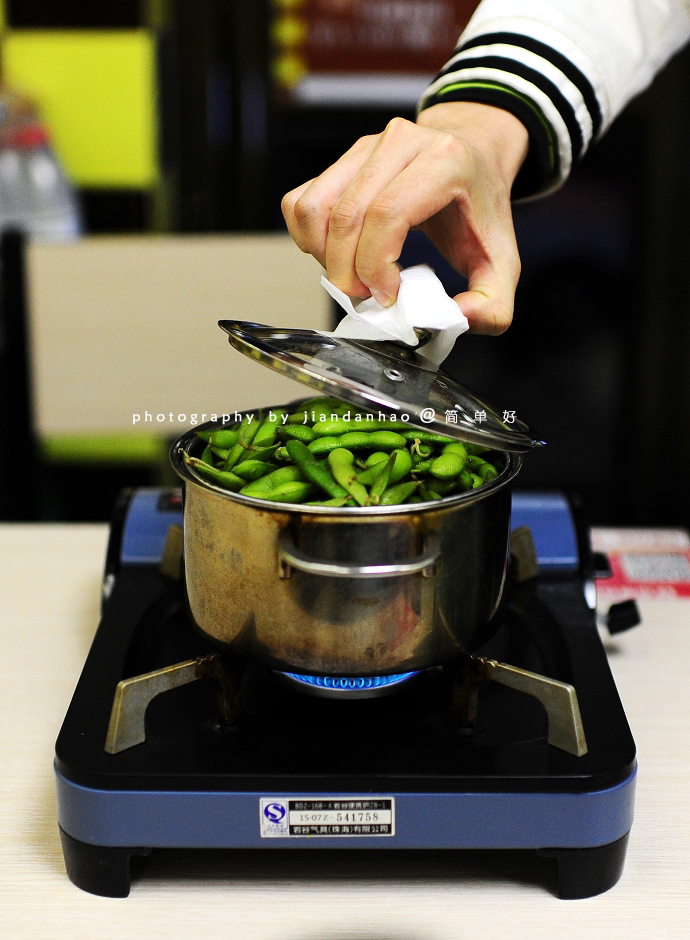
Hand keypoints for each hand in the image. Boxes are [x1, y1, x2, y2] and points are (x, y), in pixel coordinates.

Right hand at [281, 102, 527, 333]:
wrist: (472, 156)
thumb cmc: (480, 209)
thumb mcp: (503, 262)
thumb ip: (493, 306)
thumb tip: (458, 320)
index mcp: (444, 161)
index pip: (387, 214)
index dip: (376, 265)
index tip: (386, 296)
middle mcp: (401, 143)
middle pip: (347, 216)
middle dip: (347, 272)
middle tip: (366, 298)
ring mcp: (365, 148)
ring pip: (315, 209)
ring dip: (323, 258)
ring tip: (352, 278)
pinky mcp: (342, 160)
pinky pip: (300, 202)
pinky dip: (307, 239)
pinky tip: (335, 255)